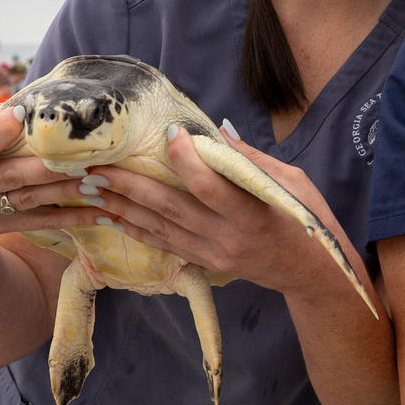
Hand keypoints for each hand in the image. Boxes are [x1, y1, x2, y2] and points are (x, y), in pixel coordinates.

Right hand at [0, 105, 105, 246]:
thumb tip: (24, 102)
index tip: (23, 117)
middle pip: (8, 176)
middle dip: (47, 168)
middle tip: (83, 156)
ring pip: (27, 200)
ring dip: (65, 191)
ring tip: (98, 180)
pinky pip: (35, 221)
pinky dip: (67, 217)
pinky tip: (97, 211)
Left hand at [86, 129, 371, 301]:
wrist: (311, 273)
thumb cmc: (308, 219)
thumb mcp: (292, 182)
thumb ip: (251, 160)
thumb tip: (216, 131)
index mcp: (253, 214)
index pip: (210, 186)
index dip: (186, 159)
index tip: (170, 132)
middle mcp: (229, 237)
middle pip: (172, 207)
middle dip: (131, 185)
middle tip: (98, 165)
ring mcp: (215, 254)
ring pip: (161, 228)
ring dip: (124, 207)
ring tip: (93, 187)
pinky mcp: (207, 263)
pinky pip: (166, 244)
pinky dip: (139, 229)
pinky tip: (115, 216)